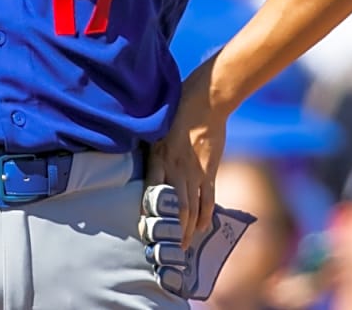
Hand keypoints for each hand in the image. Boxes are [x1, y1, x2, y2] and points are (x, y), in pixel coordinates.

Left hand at [146, 90, 224, 248]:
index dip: (150, 215)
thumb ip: (150, 151)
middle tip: (169, 248)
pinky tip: (202, 227)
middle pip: (175, 209)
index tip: (146, 231)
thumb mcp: (155, 132)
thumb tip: (141, 165)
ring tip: (185, 245)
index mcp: (159, 159)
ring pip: (192, 209)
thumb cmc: (176, 112)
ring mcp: (195, 172)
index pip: (152, 194)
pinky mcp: (210, 171)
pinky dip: (206, 216)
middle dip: (173, 231)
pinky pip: (209, 200)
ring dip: (189, 230)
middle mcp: (176, 169)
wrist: (205, 102)